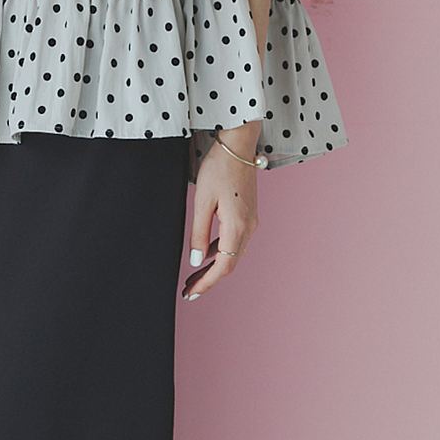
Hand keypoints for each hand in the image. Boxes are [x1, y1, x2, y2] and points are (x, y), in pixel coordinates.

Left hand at [180, 136, 259, 299]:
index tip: (191, 293)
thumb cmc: (219, 168)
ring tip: (194, 277)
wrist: (238, 146)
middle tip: (189, 290)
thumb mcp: (202, 201)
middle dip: (209, 279)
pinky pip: (235, 241)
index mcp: (237, 227)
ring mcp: (251, 221)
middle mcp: (248, 227)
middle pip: (230, 264)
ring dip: (215, 267)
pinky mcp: (248, 214)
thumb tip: (197, 262)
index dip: (207, 283)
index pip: (223, 266)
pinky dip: (221, 252)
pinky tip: (207, 254)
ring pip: (233, 254)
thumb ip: (199, 233)